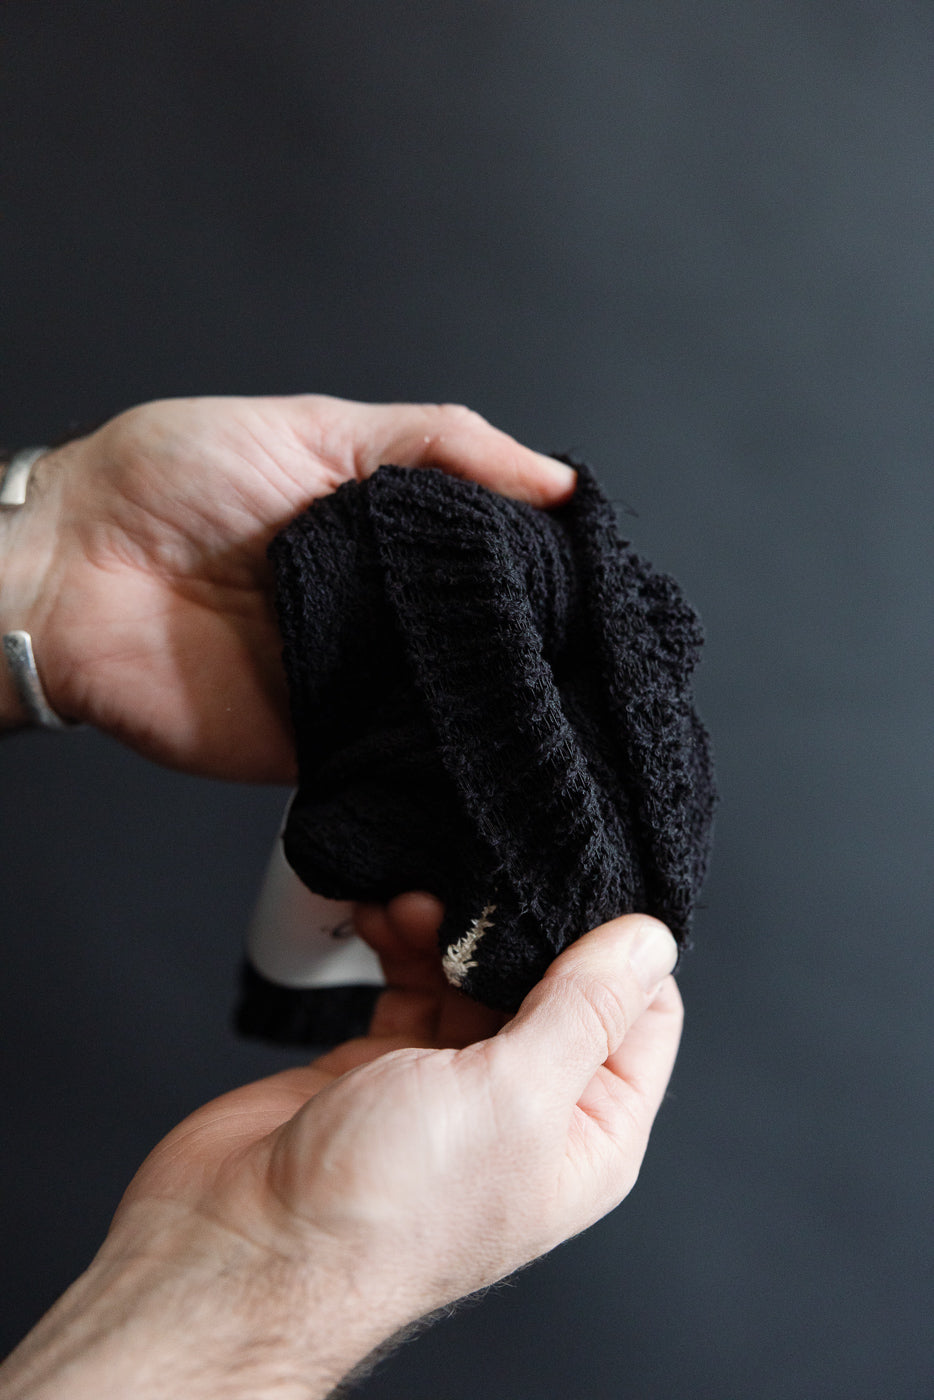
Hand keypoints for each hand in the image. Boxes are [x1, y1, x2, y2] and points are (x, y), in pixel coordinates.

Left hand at [0, 396, 575, 776]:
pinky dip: (438, 764)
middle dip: (541, 651)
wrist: (65, 570)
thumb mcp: (317, 427)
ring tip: (563, 707)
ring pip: (455, 708)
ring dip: (500, 708)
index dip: (555, 572)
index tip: (609, 585)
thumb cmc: (166, 481)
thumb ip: (439, 445)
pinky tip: (489, 756)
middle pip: (487, 642)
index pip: (499, 561)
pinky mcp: (319, 751)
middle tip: (600, 656)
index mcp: (389, 538)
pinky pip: (396, 765)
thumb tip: (558, 481)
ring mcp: (353, 687)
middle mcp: (380, 616)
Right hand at [0, 902, 680, 1399]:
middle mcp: (527, 1109)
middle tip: (483, 886)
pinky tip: (380, 918)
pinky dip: (399, 944)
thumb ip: (583, 1011)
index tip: (579, 885)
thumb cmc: (384, 1211)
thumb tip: (650, 941)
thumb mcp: (513, 1096)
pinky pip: (410, 982)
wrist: (244, 1248)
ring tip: (414, 906)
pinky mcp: (383, 1067)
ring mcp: (452, 1088)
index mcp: (587, 1133)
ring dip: (450, 927)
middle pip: (553, 984)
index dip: (618, 948)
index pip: (641, 1016)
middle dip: (517, 926)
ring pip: (475, 975)